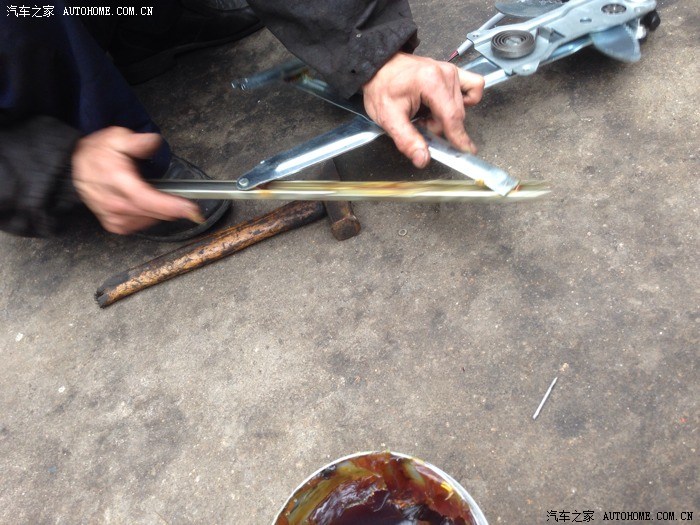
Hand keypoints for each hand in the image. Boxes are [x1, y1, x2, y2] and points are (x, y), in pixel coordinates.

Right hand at [71, 127, 202, 234]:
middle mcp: (114, 204)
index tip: (192, 209)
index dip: (170, 206)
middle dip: (173, 207)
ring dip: (159, 210)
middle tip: (182, 200)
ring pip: (150, 220)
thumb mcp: (116, 138)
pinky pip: (142, 225)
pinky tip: (145, 204)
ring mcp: (114, 217)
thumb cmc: (98, 154)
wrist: (74, 170)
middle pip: (153, 212)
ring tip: (152, 193)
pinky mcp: (115, 226)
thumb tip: (153, 141)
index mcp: (116, 180)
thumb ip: (136, 142)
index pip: (145, 198)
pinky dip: (149, 216)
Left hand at [362, 52, 484, 167]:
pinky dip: (464, 101)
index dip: (458, 138)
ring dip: (444, 117)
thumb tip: (423, 159)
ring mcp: (452, 71)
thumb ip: (407, 140)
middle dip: (438, 127)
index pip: (451, 116)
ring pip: (461, 107)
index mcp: (431, 82)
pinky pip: (473, 87)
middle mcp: (446, 74)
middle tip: (418, 123)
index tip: (466, 152)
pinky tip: (445, 106)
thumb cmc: (382, 88)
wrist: (380, 68)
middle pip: (455, 115)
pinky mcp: (454, 72)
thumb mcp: (388, 118)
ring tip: (424, 112)